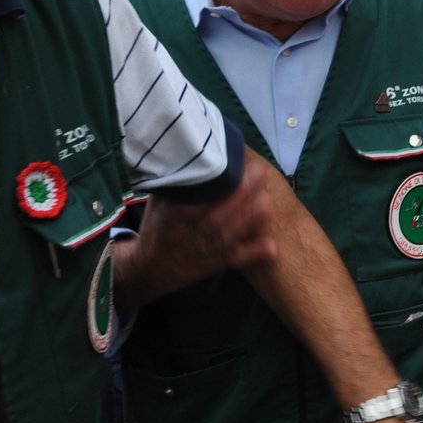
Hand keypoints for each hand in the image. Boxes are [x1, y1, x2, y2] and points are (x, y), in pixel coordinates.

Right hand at [115, 148, 280, 307]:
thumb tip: (186, 153)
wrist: (151, 269)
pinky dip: (252, 255)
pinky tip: (271, 247)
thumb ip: (173, 183)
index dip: (212, 184)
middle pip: (216, 214)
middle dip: (239, 195)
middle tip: (260, 173)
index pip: (194, 200)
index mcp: (175, 216)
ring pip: (229, 234)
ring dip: (249, 220)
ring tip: (268, 202)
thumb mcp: (157, 203)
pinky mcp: (217, 262)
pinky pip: (236, 259)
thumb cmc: (157, 228)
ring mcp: (206, 249)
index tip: (231, 164)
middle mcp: (192, 232)